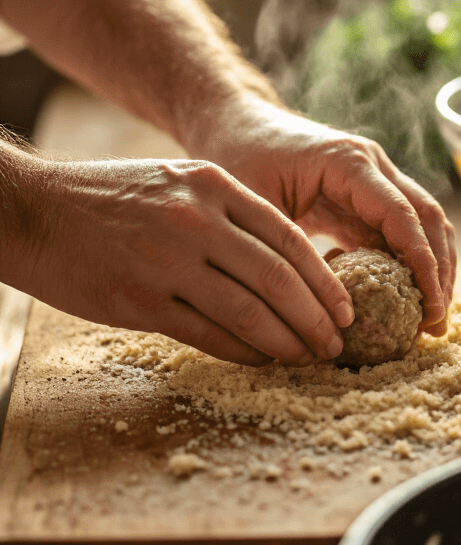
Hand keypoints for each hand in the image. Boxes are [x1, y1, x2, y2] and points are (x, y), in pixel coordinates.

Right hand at [2, 154, 355, 364]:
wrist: (32, 211)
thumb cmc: (104, 199)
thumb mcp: (172, 183)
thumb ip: (223, 212)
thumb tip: (278, 258)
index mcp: (211, 186)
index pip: (287, 238)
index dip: (324, 279)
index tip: (345, 306)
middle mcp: (197, 221)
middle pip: (279, 278)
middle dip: (317, 318)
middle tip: (337, 343)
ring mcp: (170, 263)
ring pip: (250, 312)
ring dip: (287, 342)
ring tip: (306, 359)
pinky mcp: (143, 302)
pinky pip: (209, 335)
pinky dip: (243, 353)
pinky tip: (260, 362)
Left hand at [190, 100, 456, 333]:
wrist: (232, 123)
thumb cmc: (237, 156)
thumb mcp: (254, 206)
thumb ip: (287, 250)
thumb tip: (318, 311)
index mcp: (347, 161)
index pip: (401, 214)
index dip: (422, 263)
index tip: (430, 307)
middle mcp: (371, 165)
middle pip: (427, 218)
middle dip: (438, 271)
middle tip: (436, 324)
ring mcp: (372, 180)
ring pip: (422, 224)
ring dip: (432, 269)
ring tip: (430, 321)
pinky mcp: (364, 198)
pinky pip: (398, 232)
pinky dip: (407, 265)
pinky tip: (404, 303)